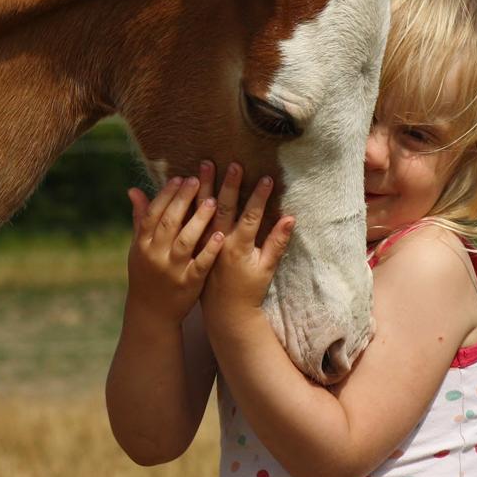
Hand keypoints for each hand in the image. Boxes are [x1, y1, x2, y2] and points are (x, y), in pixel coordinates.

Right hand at [125, 172, 222, 324]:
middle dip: (183, 200)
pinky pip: (200, 264)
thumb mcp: (139, 248)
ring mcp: (172, 270)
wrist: (151, 313)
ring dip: (198, 220)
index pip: (153, 214)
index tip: (180, 178)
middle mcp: (155, 256)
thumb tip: (133, 189)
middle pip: (169, 223)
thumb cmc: (146, 274)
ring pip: (185, 241)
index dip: (166, 195)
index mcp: (142, 245)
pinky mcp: (189, 284)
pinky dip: (210, 250)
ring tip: (212, 201)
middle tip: (198, 180)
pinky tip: (222, 235)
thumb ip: (140, 219)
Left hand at [200, 167, 294, 331]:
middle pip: (224, 208)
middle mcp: (219, 243)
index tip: (266, 178)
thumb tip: (291, 218)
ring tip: (203, 165)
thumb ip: (277, 242)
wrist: (225, 312)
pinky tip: (185, 186)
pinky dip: (187, 203)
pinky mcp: (194, 245)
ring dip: (204, 187)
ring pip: (202, 210)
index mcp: (239, 247)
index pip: (250, 216)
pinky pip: (187, 221)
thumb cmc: (249, 290)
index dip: (259, 197)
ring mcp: (204, 243)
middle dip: (230, 184)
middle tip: (233, 164)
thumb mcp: (267, 268)